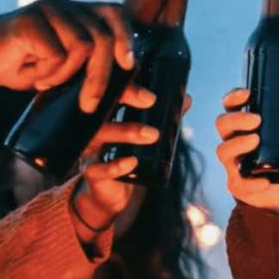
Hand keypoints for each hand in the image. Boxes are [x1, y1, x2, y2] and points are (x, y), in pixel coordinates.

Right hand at [0, 0, 135, 112]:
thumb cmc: (22, 66)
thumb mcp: (67, 76)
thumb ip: (104, 79)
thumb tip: (149, 98)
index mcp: (77, 12)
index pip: (116, 14)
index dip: (127, 38)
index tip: (129, 65)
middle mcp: (65, 5)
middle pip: (102, 38)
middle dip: (100, 77)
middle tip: (87, 104)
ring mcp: (48, 8)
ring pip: (83, 46)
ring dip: (65, 75)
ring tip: (44, 80)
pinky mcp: (30, 18)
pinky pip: (57, 53)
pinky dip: (47, 73)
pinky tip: (29, 71)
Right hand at [71, 91, 193, 240]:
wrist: (112, 192)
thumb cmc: (128, 155)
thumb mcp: (144, 134)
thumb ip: (164, 118)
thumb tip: (187, 100)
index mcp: (106, 113)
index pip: (112, 90)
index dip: (127, 85)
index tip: (150, 90)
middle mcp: (94, 127)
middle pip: (103, 105)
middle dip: (125, 98)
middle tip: (150, 101)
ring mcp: (90, 149)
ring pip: (101, 135)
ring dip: (126, 132)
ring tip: (152, 134)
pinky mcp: (92, 172)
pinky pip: (99, 168)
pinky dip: (115, 165)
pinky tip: (132, 162)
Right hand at [215, 88, 278, 212]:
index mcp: (242, 128)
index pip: (229, 108)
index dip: (233, 98)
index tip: (248, 94)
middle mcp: (233, 143)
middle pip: (222, 125)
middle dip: (236, 119)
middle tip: (257, 119)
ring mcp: (233, 165)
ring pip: (223, 150)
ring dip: (237, 144)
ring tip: (255, 140)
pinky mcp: (238, 187)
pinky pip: (239, 183)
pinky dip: (252, 183)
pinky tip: (265, 182)